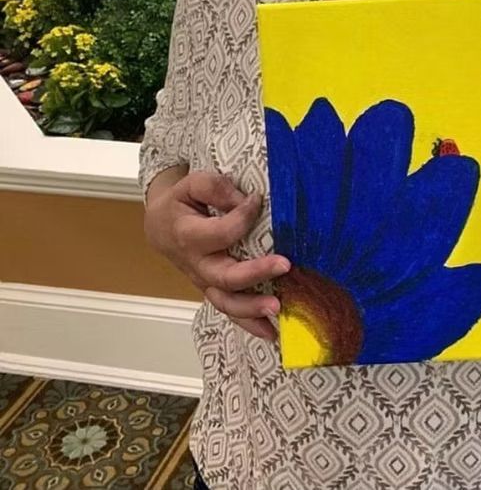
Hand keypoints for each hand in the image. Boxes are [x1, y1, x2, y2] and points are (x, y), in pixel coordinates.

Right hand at [144, 170, 289, 341]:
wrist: (159, 226)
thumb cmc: (180, 203)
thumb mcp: (191, 184)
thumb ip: (215, 188)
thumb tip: (246, 201)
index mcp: (189, 235)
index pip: (222, 232)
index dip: (244, 216)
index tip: (258, 199)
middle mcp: (197, 264)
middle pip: (224, 276)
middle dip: (255, 273)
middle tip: (285, 265)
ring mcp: (205, 281)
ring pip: (226, 302)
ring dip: (253, 309)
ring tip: (278, 309)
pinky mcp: (214, 289)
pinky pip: (230, 310)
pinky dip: (250, 324)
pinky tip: (272, 332)